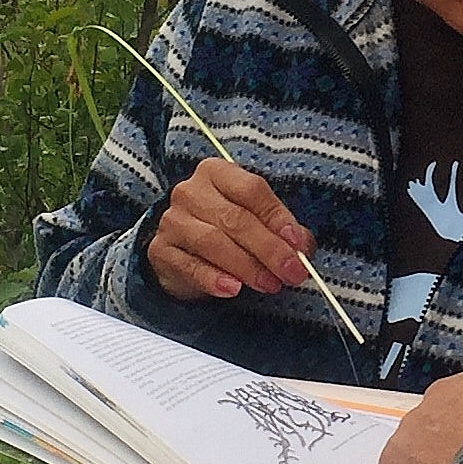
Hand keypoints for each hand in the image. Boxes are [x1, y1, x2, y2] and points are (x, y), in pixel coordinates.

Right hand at [148, 161, 315, 304]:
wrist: (181, 251)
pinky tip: (233, 290)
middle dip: (269, 248)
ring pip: (212, 242)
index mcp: (217, 173)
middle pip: (235, 218)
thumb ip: (281, 230)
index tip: (297, 243)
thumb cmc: (226, 230)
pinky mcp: (161, 251)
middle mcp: (190, 191)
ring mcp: (172, 220)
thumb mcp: (256, 221)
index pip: (251, 189)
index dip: (278, 217)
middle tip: (292, 272)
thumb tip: (301, 247)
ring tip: (269, 284)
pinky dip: (213, 279)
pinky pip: (189, 266)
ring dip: (246, 266)